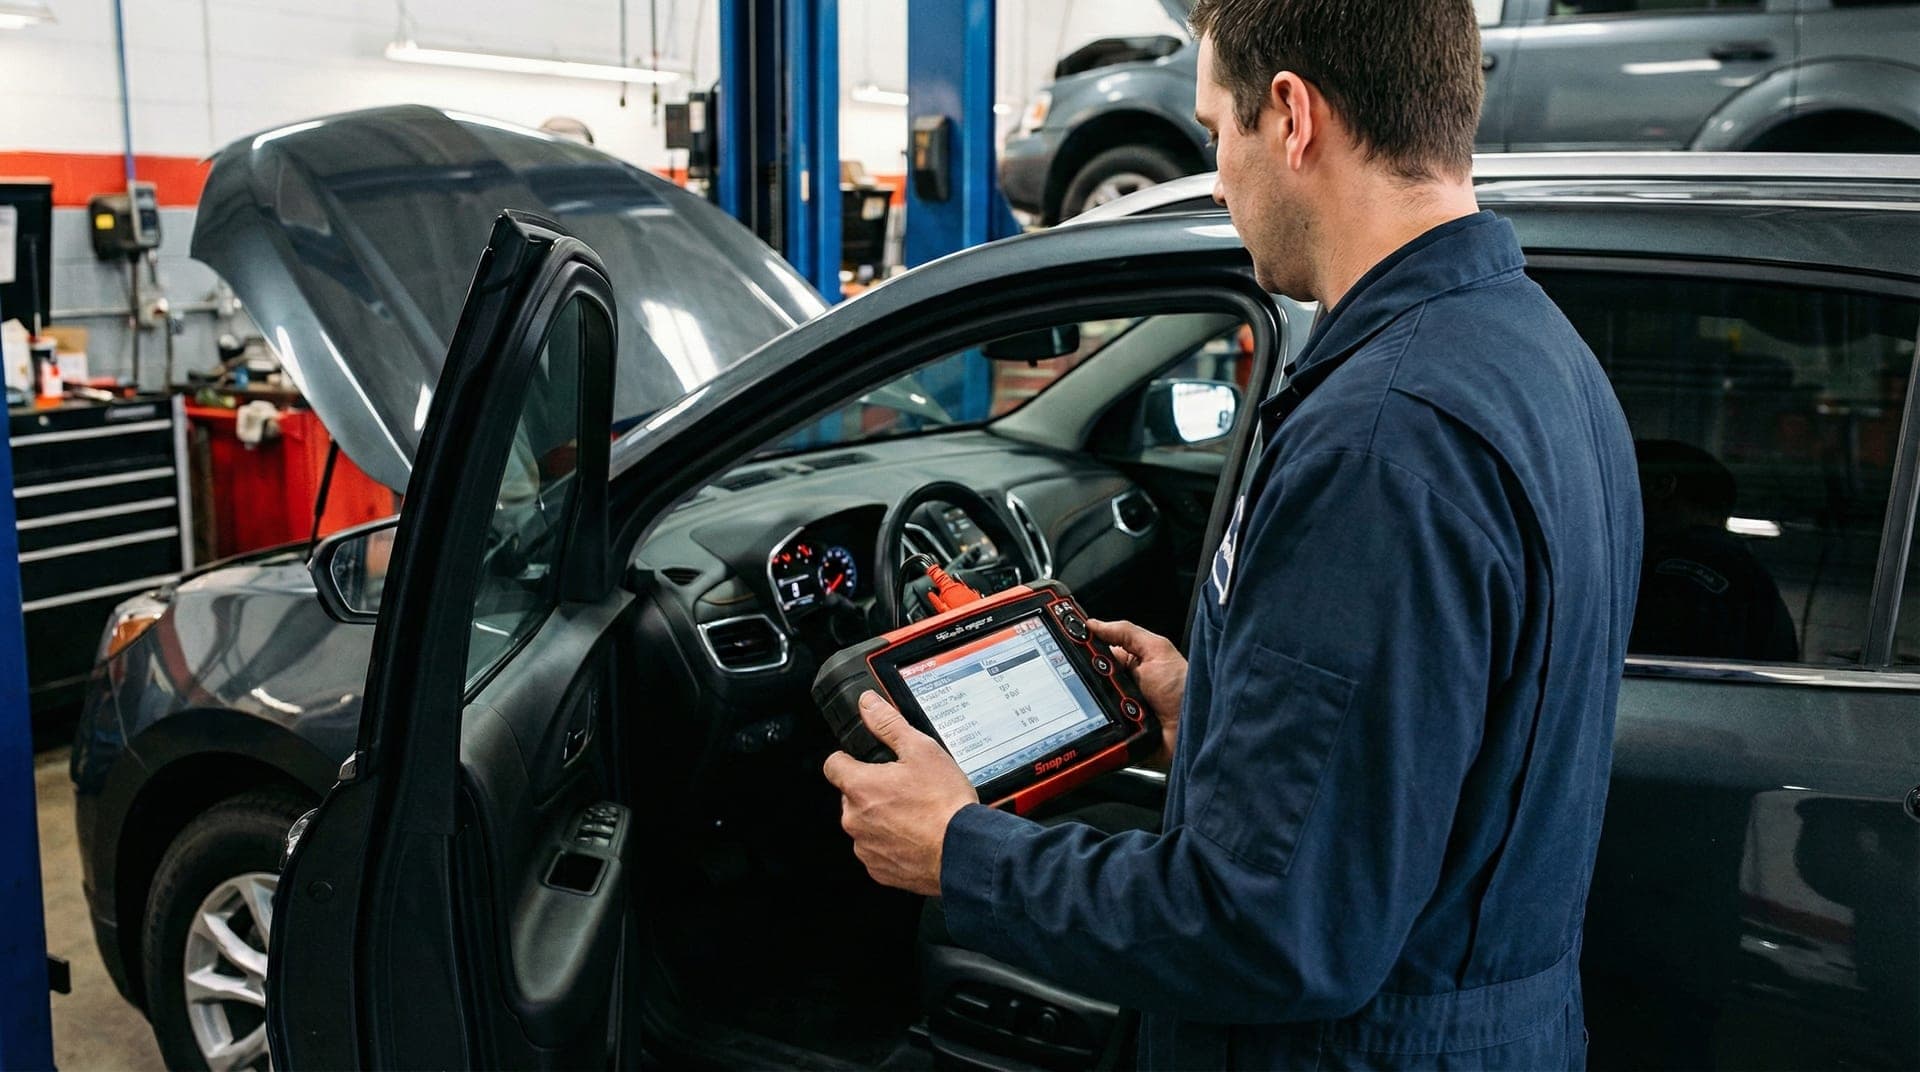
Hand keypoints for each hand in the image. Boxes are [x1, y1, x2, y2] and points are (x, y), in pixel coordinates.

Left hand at [823, 692, 978, 895]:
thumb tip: (868, 705)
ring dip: (881, 818)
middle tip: (904, 789)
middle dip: (872, 791)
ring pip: (865, 824)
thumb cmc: (944, 804)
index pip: (833, 765)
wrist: (963, 850)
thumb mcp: (921, 750)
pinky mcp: (879, 869)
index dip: (848, 759)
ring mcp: (865, 847)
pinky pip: (877, 850)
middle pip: (851, 796)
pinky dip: (892, 843)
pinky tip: (915, 836)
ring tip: (914, 814)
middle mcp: (855, 819)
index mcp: (860, 787)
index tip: (864, 761)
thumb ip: (888, 724)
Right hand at [1087, 618, 1185, 769]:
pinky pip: (1097, 730)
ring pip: (1088, 705)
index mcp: (1129, 665)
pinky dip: (1097, 726)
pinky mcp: (1116, 735)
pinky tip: (1111, 721)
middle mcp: (1120, 688)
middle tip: (1104, 677)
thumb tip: (1094, 623)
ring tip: (1117, 700)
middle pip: (1087, 680)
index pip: (1095, 654)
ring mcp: (1117, 712)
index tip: (1064, 642)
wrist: (1195, 729)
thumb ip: (1127, 633)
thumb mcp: (1157, 650)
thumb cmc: (1185, 688)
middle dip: (1086, 678)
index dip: (1081, 649)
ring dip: (1093, 703)